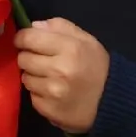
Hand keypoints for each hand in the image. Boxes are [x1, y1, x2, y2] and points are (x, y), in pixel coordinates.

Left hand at [13, 18, 109, 134]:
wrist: (113, 102)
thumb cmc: (97, 66)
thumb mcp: (86, 40)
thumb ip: (60, 27)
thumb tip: (33, 26)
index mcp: (69, 48)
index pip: (29, 38)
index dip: (22, 38)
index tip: (24, 41)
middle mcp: (59, 70)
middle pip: (23, 58)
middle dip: (29, 57)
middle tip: (41, 60)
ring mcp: (53, 92)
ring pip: (25, 78)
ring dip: (34, 76)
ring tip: (50, 77)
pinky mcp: (49, 110)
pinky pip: (32, 97)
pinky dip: (39, 93)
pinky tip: (53, 92)